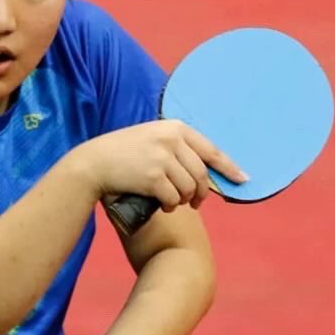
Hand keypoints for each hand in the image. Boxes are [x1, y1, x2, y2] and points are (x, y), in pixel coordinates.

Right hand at [75, 119, 247, 211]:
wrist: (93, 163)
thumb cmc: (121, 154)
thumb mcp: (151, 139)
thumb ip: (177, 149)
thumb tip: (205, 173)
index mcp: (175, 128)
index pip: (210, 150)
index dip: (229, 167)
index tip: (242, 179)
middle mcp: (171, 139)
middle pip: (201, 175)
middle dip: (201, 194)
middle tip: (195, 203)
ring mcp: (162, 157)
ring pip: (189, 189)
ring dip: (183, 201)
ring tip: (171, 202)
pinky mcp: (153, 176)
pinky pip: (173, 199)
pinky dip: (170, 206)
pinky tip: (161, 204)